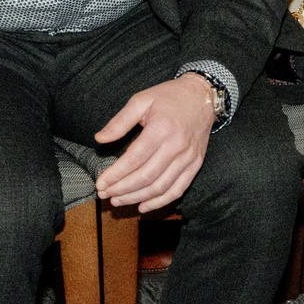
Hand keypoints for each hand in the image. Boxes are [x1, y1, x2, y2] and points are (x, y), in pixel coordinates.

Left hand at [94, 74, 221, 211]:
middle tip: (104, 194)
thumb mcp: (141, 100)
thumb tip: (99, 139)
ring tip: (118, 201)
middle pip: (145, 177)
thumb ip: (119, 121)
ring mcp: (188, 158)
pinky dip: (160, 202)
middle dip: (121, 189)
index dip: (115, 175)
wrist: (203, 96)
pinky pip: (178, 190)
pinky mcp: (195, 164)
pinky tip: (143, 207)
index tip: (100, 183)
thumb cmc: (169, 97)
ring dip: (136, 198)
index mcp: (161, 129)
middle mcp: (176, 146)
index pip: (133, 159)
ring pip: (160, 187)